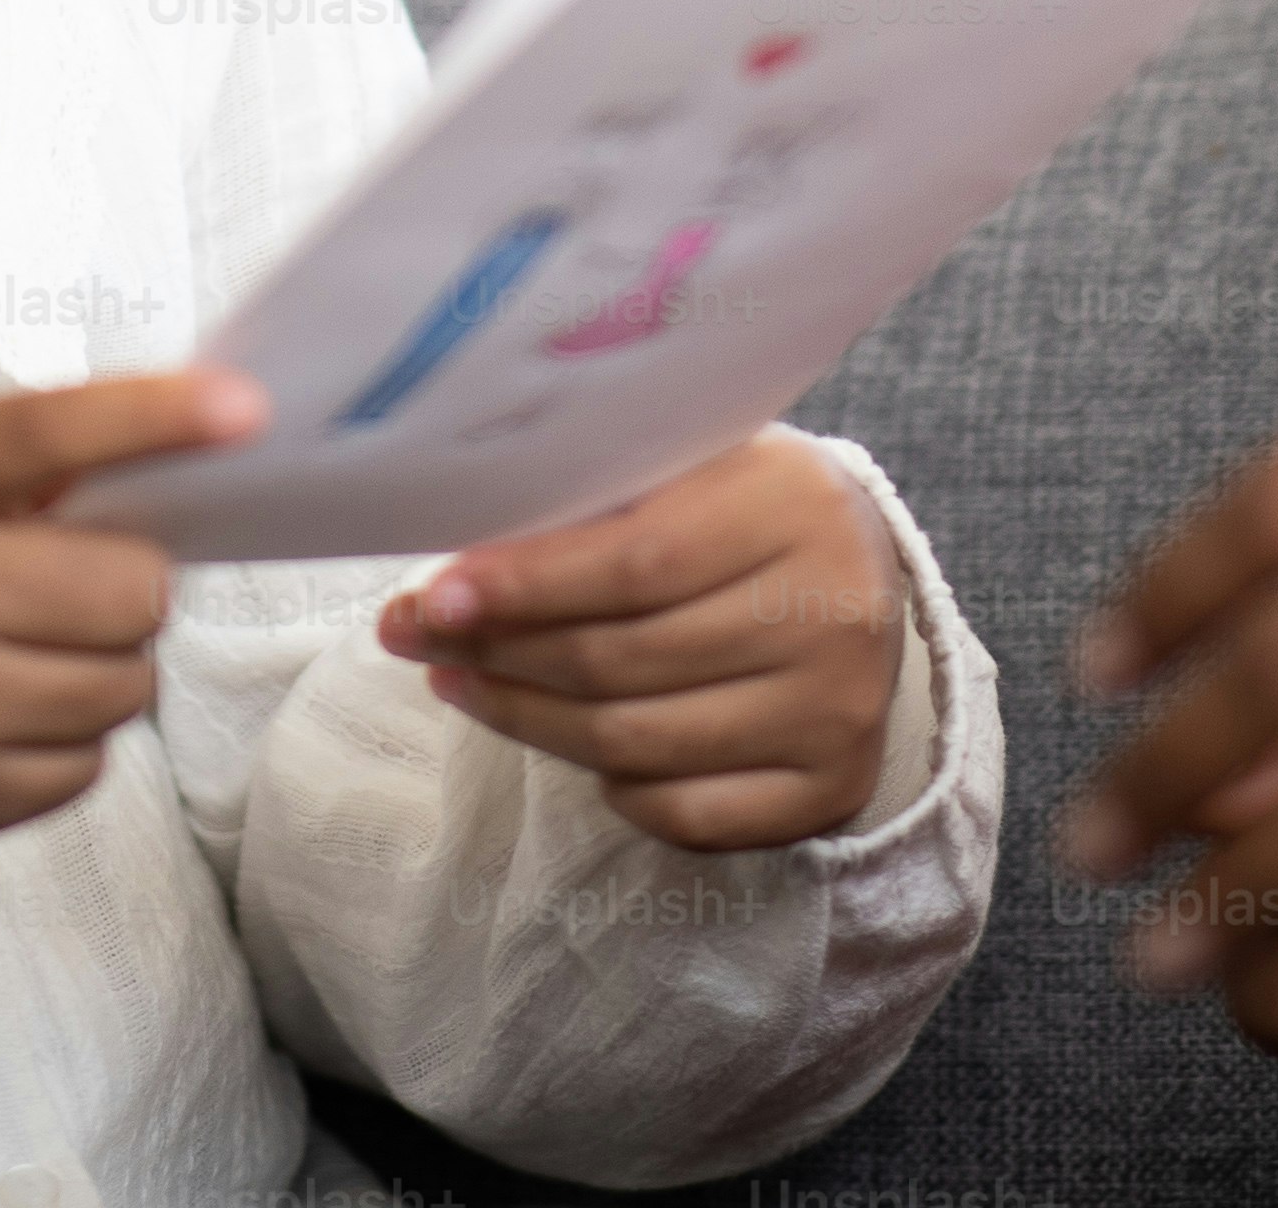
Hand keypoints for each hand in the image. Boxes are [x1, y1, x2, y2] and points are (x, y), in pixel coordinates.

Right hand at [0, 368, 260, 858]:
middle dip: (127, 583)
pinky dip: (67, 739)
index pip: (42, 432)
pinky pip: (88, 768)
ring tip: (25, 647)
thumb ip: (7, 465)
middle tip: (71, 580)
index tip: (245, 410)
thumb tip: (170, 467)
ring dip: (104, 664)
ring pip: (125, 685)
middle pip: (130, 590)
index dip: (154, 418)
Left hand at [385, 427, 909, 848]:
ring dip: (525, 720)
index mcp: (794, 503)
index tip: (428, 598)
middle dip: (497, 654)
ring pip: (635, 742)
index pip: (633, 562)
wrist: (864, 573)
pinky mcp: (831, 788)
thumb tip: (449, 566)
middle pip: (621, 661)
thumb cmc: (738, 508)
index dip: (521, 586)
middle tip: (414, 640)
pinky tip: (570, 742)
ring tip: (461, 684)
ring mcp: (838, 712)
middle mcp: (834, 611)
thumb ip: (589, 500)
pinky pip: (682, 811)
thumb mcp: (685, 467)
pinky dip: (611, 786)